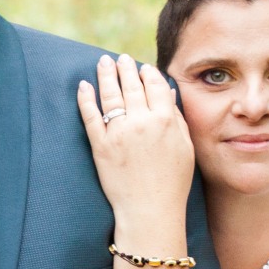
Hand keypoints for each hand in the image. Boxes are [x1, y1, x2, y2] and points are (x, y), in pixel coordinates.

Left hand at [75, 54, 194, 249]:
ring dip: (106, 75)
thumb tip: (169, 94)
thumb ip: (177, 118)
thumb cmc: (172, 183)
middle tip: (121, 58)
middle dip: (126, 68)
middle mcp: (142, 122)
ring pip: (110, 95)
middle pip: (131, 86)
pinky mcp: (101, 146)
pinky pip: (90, 116)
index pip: (155, 86)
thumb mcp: (185, 148)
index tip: (143, 67)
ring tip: (103, 63)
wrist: (150, 210)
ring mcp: (119, 133)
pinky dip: (85, 98)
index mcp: (166, 120)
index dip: (148, 74)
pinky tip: (83, 86)